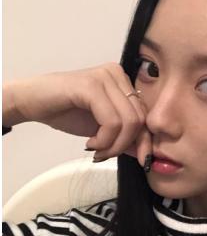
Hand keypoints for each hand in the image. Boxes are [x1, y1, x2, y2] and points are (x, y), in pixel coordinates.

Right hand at [3, 62, 150, 165]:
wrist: (32, 102)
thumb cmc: (67, 112)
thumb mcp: (102, 128)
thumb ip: (124, 136)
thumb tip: (145, 153)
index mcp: (123, 81)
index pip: (145, 114)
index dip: (145, 140)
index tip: (141, 160)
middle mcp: (118, 74)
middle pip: (140, 119)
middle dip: (125, 145)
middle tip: (104, 154)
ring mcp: (105, 77)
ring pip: (128, 121)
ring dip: (113, 145)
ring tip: (96, 149)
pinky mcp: (92, 85)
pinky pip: (112, 121)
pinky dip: (103, 139)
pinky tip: (89, 143)